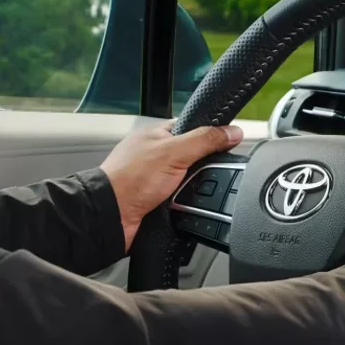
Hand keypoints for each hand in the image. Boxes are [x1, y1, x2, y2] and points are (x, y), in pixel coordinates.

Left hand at [100, 121, 244, 251]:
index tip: (227, 144)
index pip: (194, 129)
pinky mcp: (158, 199)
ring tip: (181, 193)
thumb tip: (232, 132)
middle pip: (196, 158)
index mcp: (157, 135)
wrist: (111, 216)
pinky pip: (184, 200)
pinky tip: (179, 205)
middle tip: (195, 175)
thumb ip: (205, 140)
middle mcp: (156, 156)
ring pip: (192, 182)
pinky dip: (185, 204)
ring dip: (192, 190)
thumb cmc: (129, 179)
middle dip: (201, 170)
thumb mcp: (174, 152)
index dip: (211, 136)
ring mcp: (156, 178)